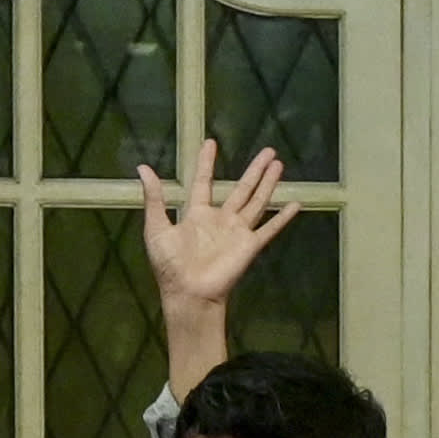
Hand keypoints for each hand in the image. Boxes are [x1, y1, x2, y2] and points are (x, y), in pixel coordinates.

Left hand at [142, 140, 296, 317]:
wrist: (188, 294)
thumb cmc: (170, 266)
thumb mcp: (156, 228)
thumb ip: (154, 199)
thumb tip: (143, 168)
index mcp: (197, 215)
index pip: (203, 182)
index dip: (206, 163)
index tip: (211, 143)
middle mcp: (220, 220)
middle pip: (241, 188)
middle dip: (254, 170)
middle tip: (269, 151)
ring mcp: (237, 232)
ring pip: (257, 201)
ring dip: (268, 183)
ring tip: (279, 164)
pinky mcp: (249, 246)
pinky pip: (269, 229)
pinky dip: (282, 218)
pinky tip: (295, 204)